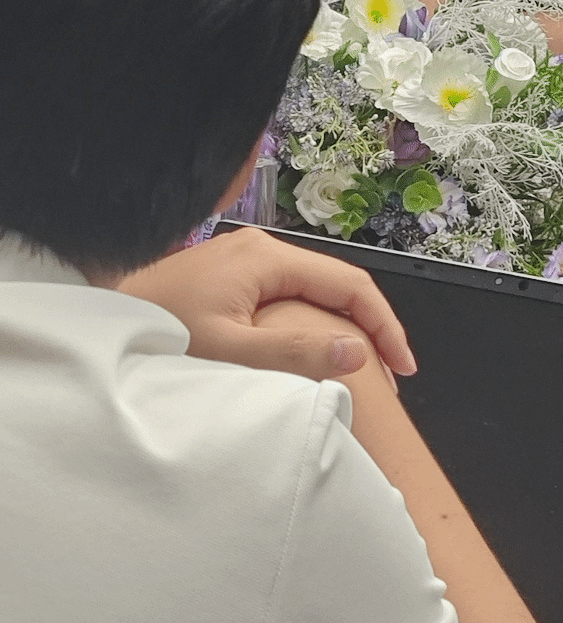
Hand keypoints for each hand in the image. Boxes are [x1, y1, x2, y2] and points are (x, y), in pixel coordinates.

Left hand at [118, 227, 416, 380]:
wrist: (99, 327)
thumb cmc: (155, 337)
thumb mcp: (230, 352)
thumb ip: (295, 353)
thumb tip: (358, 354)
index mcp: (267, 257)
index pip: (350, 284)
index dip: (385, 325)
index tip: (403, 367)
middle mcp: (260, 248)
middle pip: (335, 284)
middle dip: (369, 326)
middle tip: (390, 374)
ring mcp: (243, 260)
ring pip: (312, 290)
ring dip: (340, 326)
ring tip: (360, 368)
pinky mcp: (228, 276)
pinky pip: (287, 295)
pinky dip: (312, 322)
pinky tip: (314, 351)